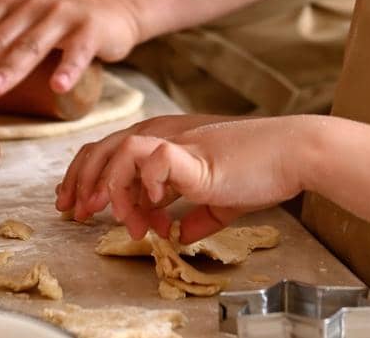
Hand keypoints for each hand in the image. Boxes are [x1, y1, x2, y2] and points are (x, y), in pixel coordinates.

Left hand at [0, 0, 140, 101]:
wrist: (112, 5)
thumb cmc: (53, 14)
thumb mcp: (12, 6)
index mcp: (8, 3)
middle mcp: (31, 6)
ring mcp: (62, 17)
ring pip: (32, 46)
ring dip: (11, 69)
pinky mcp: (91, 30)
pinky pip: (78, 52)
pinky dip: (68, 68)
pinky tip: (58, 87)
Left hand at [69, 115, 321, 244]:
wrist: (292, 153)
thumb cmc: (263, 170)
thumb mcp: (223, 197)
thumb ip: (200, 215)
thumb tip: (183, 236)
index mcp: (168, 139)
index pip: (111, 149)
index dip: (87, 176)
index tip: (79, 206)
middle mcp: (166, 134)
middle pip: (102, 148)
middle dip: (81, 183)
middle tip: (77, 215)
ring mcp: (178, 141)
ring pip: (118, 151)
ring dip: (113, 192)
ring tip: (122, 222)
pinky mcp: (192, 153)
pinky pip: (151, 159)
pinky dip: (145, 187)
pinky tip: (158, 212)